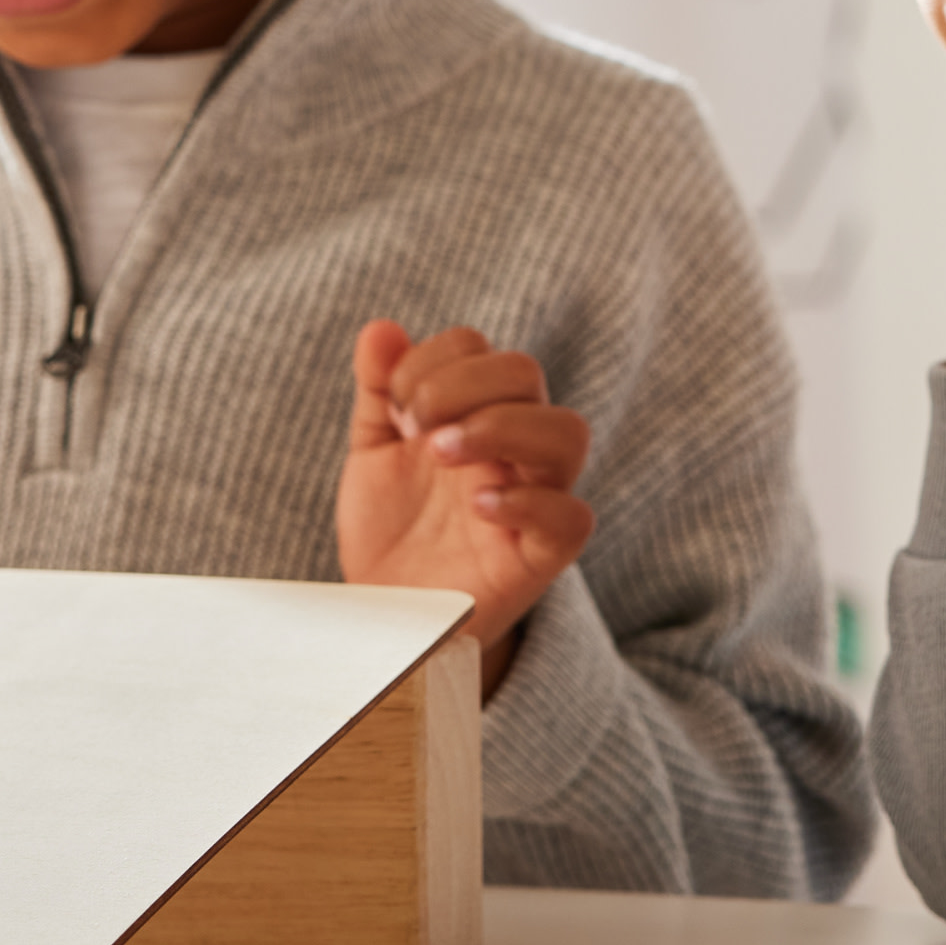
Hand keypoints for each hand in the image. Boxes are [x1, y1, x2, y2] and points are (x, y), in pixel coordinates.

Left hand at [338, 322, 593, 695]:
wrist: (387, 615)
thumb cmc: (391, 529)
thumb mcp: (374, 453)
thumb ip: (381, 392)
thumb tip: (380, 329)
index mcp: (476, 413)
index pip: (480, 349)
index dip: (435, 360)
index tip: (395, 407)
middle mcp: (512, 448)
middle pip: (525, 373)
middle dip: (461, 385)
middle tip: (415, 427)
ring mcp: (532, 498)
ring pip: (567, 433)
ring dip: (500, 427)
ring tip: (441, 453)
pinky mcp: (539, 558)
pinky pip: (571, 518)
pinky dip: (529, 502)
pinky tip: (477, 507)